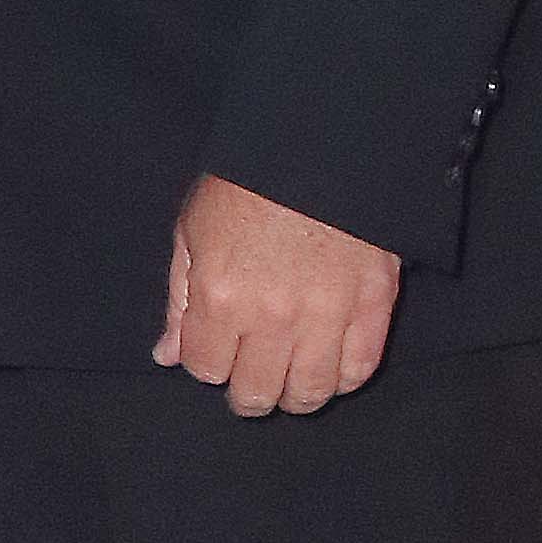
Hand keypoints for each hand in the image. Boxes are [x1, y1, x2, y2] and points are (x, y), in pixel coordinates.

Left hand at [156, 174, 398, 415]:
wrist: (321, 146)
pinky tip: (330, 368)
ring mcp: (327, 315)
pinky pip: (359, 369)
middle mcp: (272, 315)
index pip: (205, 369)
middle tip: (252, 381)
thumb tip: (167, 356)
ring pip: (308, 393)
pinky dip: (343, 379)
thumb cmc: (248, 185)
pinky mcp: (374, 306)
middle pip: (255, 393)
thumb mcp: (193, 231)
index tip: (216, 349)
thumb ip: (179, 299)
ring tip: (289, 382)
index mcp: (220, 295)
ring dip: (294, 396)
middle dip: (246, 394)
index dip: (207, 363)